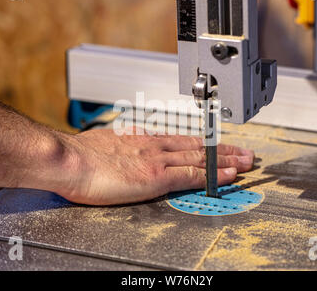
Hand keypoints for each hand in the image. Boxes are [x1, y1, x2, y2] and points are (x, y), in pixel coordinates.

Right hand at [58, 129, 254, 205]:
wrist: (69, 160)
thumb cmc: (79, 155)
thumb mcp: (104, 144)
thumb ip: (119, 148)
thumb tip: (120, 153)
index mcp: (141, 139)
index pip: (179, 139)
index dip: (201, 142)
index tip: (214, 142)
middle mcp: (154, 145)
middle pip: (197, 146)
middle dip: (223, 149)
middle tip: (243, 150)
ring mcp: (158, 160)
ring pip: (201, 158)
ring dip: (227, 160)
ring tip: (246, 161)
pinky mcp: (157, 177)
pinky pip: (193, 175)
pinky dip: (214, 175)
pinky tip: (229, 176)